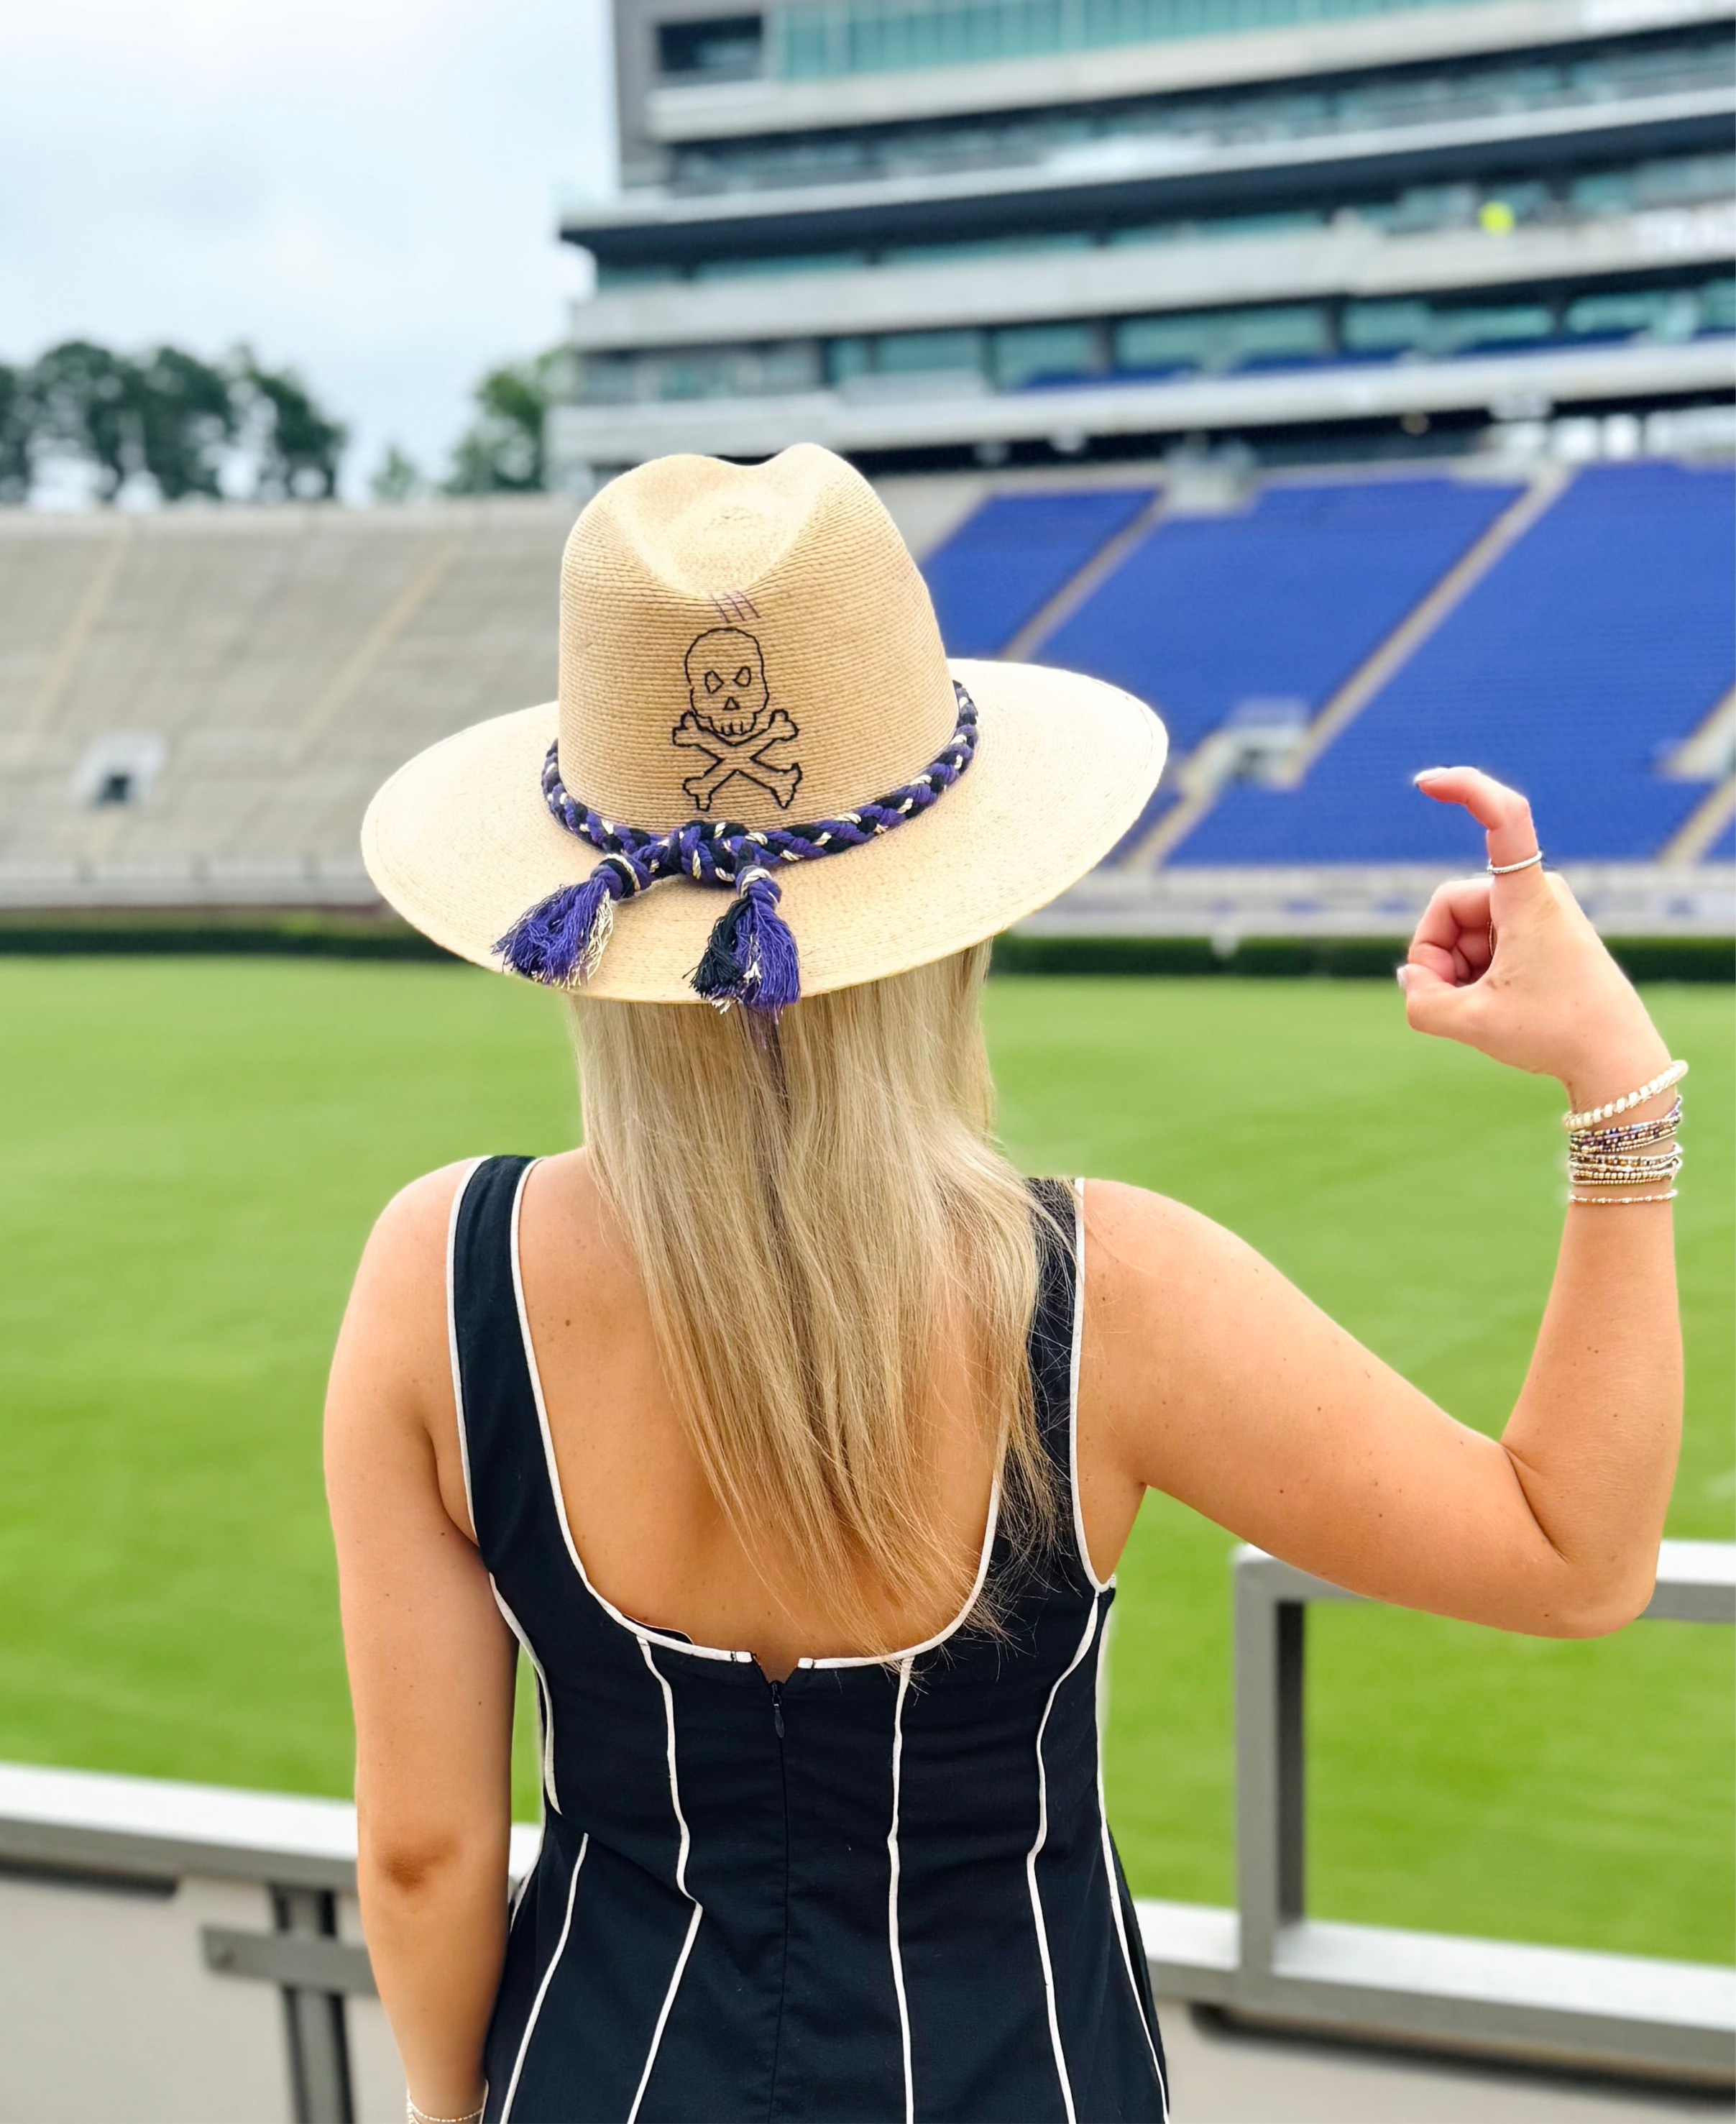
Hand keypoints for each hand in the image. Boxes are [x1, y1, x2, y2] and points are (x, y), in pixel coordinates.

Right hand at [1398, 768, 1668, 1110]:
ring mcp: (1536, 913)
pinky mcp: (1538, 933)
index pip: (1504, 819)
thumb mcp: (1472, 1023)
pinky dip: (1473, 974)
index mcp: (1526, 900)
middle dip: (1436, 955)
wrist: (1615, 1059)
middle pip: (1450, 907)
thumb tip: (1411, 979)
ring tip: (1478, 1010)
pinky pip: (1483, 942)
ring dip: (1455, 970)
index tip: (1427, 781)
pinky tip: (1489, 1004)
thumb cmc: (1556, 1034)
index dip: (1465, 788)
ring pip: (1462, 929)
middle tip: (1450, 1002)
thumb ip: (1421, 1001)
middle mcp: (1534, 894)